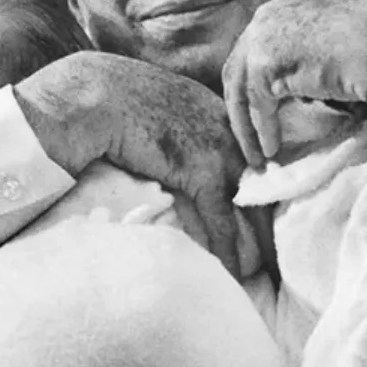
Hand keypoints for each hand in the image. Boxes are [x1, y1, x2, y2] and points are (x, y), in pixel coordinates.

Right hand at [14, 52, 247, 276]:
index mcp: (213, 107)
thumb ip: (171, 124)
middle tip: (274, 248)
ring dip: (255, 242)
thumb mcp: (152, 104)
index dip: (253, 184)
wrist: (91, 95)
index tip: (259, 209)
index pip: (247, 153)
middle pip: (258, 179)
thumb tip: (165, 150)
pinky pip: (220, 220)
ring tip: (261, 270)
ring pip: (247, 204)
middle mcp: (224, 125)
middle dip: (266, 217)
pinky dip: (226, 250)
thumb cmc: (107, 97)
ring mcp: (217, 146)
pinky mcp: (201, 171)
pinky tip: (231, 272)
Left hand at [222, 0, 366, 164]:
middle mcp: (274, 13)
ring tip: (259, 153)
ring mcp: (265, 34)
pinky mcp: (266, 61)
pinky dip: (263, 129)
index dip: (264, 76)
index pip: (264, 40)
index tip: (269, 104)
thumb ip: (327, 55)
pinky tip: (271, 149)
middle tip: (251, 132)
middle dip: (245, 101)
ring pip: (243, 85)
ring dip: (248, 122)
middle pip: (242, 62)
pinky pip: (259, 103)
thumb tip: (320, 91)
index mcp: (296, 3)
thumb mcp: (354, 38)